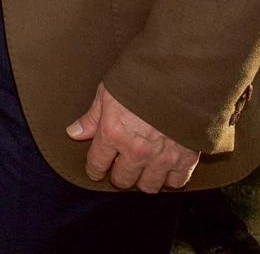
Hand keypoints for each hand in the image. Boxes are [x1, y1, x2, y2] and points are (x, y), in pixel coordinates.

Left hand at [67, 83, 199, 192]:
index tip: (97, 170)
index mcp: (114, 133)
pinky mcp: (186, 158)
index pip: (97, 164)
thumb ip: (92, 117)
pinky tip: (166, 168)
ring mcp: (162, 157)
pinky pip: (176, 182)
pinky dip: (171, 177)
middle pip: (123, 180)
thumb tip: (74, 133)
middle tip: (122, 166)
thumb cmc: (143, 78)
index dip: (95, 169)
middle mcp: (136, 151)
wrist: (182, 74)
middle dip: (119, 175)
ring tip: (144, 168)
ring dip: (144, 179)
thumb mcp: (109, 92)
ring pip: (148, 186)